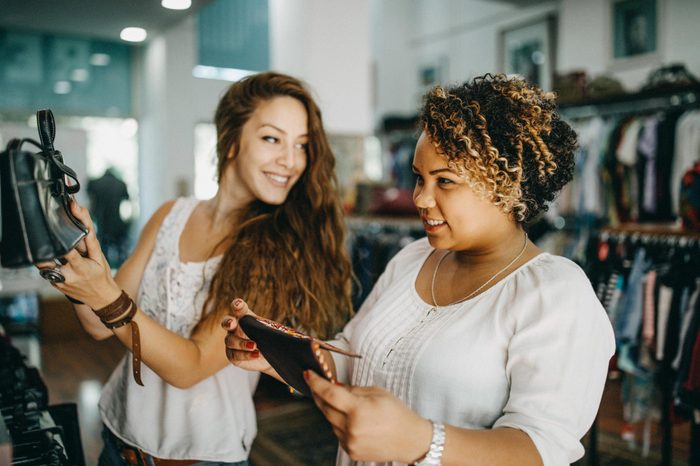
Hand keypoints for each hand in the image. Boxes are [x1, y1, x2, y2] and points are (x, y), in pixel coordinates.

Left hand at [36, 201, 119, 307]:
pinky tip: (54, 260)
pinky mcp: (55, 285)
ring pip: (43, 266)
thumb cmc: (102, 275)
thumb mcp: (100, 257)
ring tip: (44, 247)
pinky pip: (47, 272)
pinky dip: (49, 265)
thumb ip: (90, 239)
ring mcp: (59, 283)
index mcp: (81, 268)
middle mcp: (68, 276)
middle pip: (46, 261)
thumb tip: (84, 219)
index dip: (60, 243)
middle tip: (39, 237)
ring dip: (43, 257)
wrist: (101, 299)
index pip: (67, 253)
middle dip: (42, 250)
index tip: (52, 231)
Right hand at [222, 299, 272, 374]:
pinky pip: (235, 355)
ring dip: (242, 343)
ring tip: (255, 345)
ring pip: (230, 341)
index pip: (239, 309)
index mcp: (244, 318)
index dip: (237, 305)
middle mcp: (235, 329)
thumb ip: (275, 327)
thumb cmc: (270, 338)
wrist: (271, 356)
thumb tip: (298, 329)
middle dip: (228, 322)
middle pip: (226, 323)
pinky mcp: (233, 356)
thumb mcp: (273, 330)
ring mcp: (232, 342)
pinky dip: (246, 354)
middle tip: (232, 323)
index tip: (238, 304)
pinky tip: (256, 354)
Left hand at [305, 370, 431, 462]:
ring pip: (330, 421)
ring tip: (345, 404)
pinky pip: (337, 432)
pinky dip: (339, 423)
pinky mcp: (350, 451)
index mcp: (358, 410)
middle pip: (325, 407)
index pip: (329, 394)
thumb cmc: (397, 413)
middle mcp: (352, 428)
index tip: (308, 374)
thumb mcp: (377, 392)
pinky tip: (352, 419)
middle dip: (319, 394)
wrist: (410, 440)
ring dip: (331, 410)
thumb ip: (352, 389)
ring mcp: (350, 442)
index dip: (316, 383)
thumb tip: (333, 385)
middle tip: (317, 384)